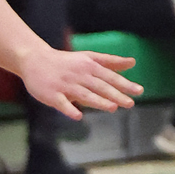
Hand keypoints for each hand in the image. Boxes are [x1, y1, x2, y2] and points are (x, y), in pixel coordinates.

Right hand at [20, 48, 142, 118]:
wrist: (35, 60)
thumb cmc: (67, 61)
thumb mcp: (89, 57)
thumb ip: (111, 61)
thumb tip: (133, 62)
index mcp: (89, 66)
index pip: (110, 76)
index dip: (124, 84)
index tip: (139, 91)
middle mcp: (79, 75)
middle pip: (99, 86)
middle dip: (116, 95)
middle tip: (130, 103)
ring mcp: (65, 85)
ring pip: (84, 94)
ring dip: (98, 101)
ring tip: (113, 108)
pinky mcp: (52, 94)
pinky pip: (62, 103)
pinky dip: (70, 109)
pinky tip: (78, 116)